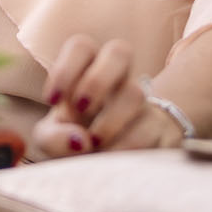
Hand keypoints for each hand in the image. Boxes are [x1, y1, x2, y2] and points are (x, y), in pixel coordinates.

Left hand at [30, 35, 184, 156]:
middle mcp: (118, 79)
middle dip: (97, 80)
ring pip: (135, 92)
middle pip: (120, 51)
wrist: (111, 164)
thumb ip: (53, 137)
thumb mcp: (54, 139)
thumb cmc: (75, 140)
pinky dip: (126, 145)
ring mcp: (142, 101)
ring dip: (110, 120)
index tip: (52, 100)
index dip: (65, 69)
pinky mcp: (159, 128)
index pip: (81, 47)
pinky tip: (111, 158)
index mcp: (87, 71)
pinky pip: (149, 128)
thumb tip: (80, 140)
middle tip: (81, 108)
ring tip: (94, 143)